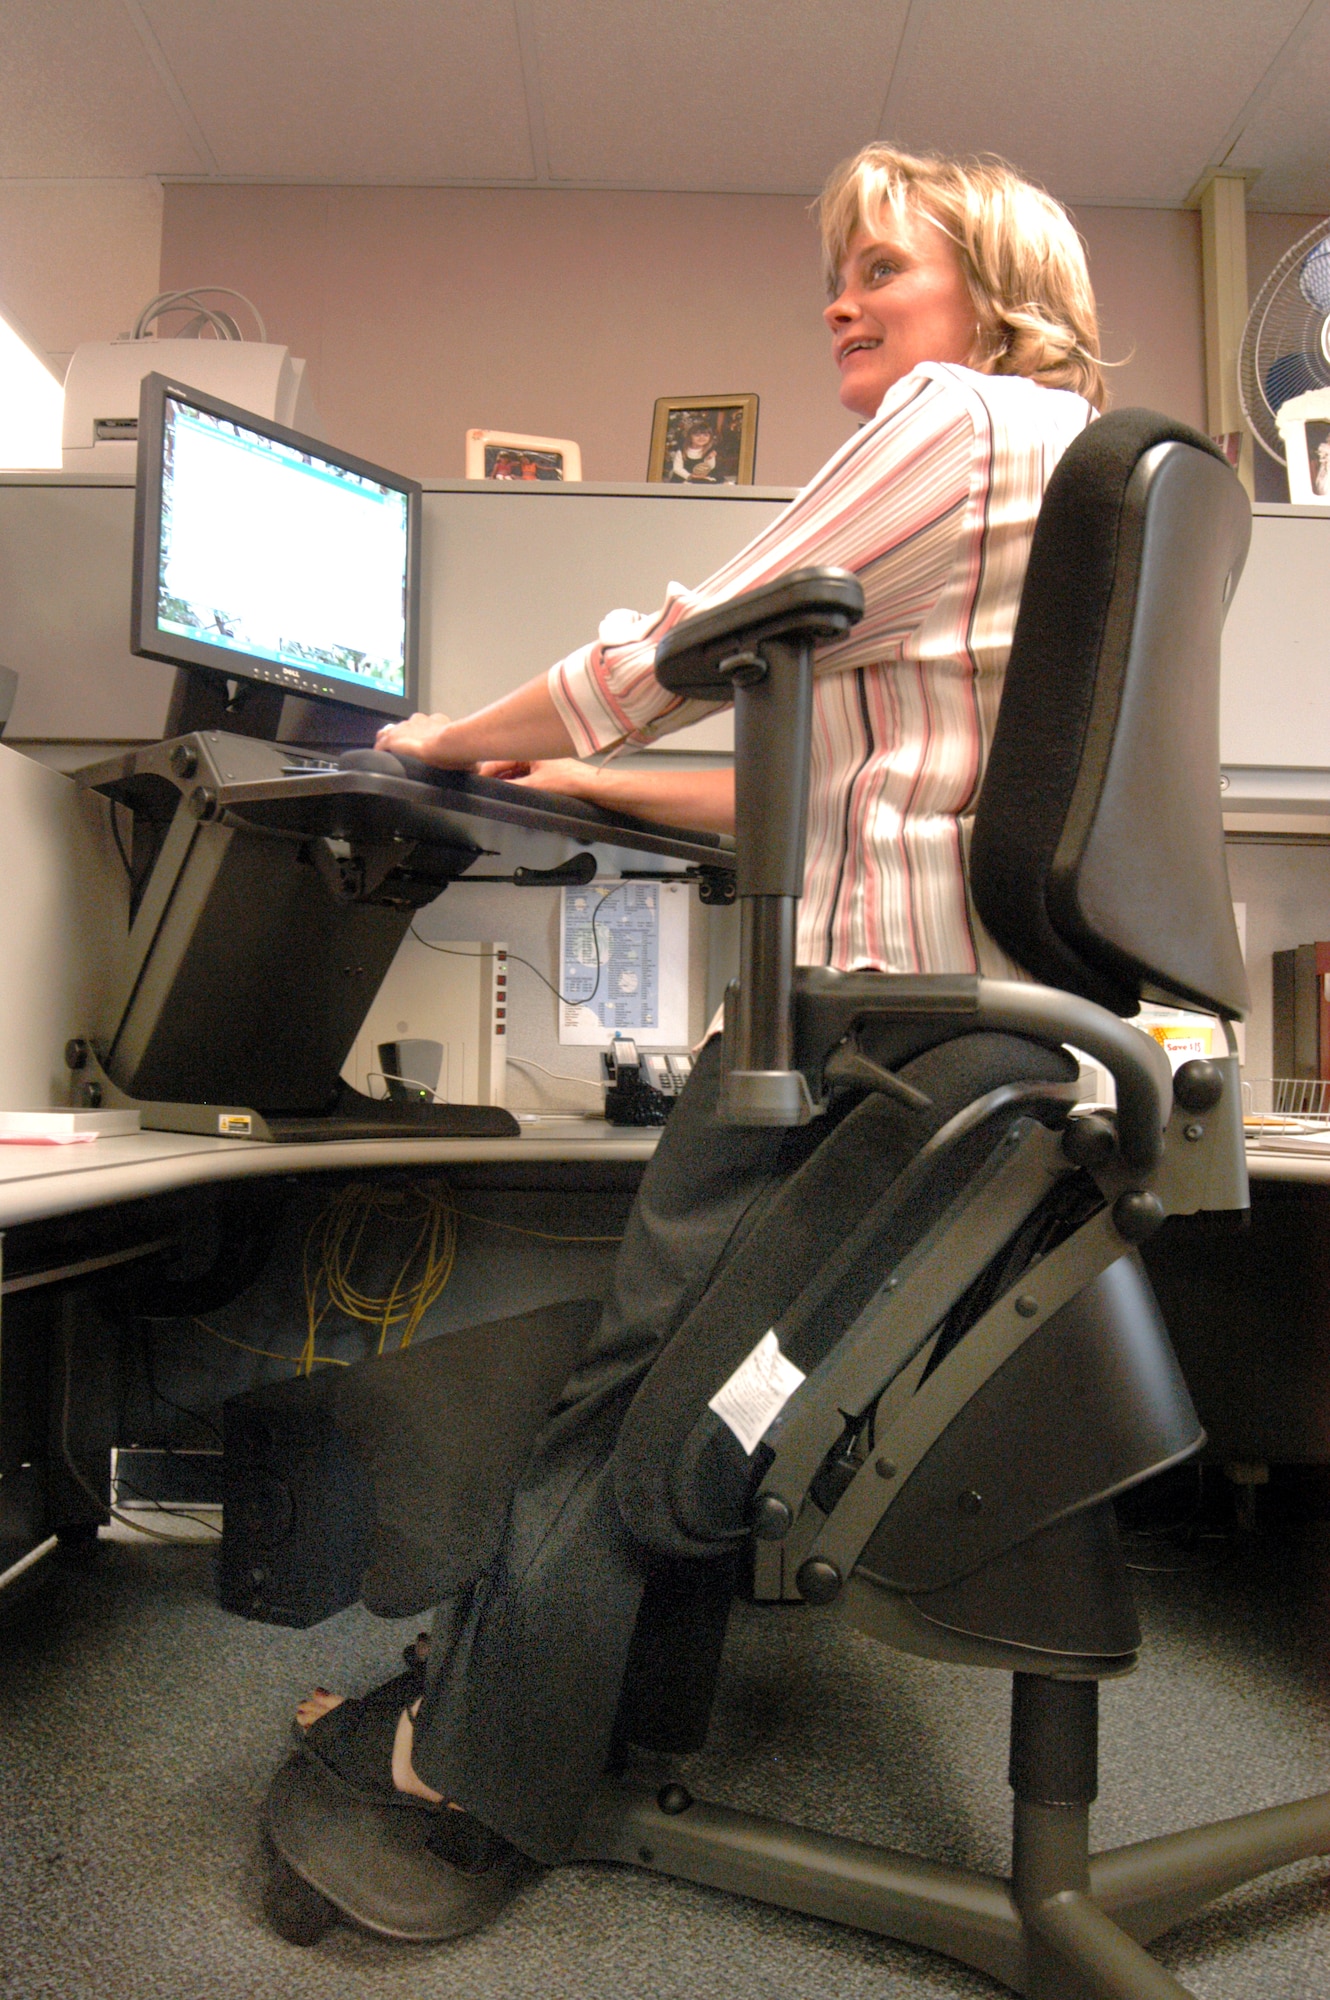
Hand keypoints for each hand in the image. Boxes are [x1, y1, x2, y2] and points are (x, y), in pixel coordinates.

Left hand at [376, 712, 469, 766]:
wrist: (448, 744)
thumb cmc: (461, 749)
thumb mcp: (468, 756)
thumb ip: (471, 762)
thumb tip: (478, 771)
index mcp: (438, 722)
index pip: (425, 724)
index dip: (423, 734)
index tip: (423, 744)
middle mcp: (420, 721)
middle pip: (407, 727)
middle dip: (405, 737)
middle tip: (405, 751)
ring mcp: (405, 728)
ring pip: (392, 732)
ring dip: (391, 742)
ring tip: (390, 754)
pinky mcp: (394, 738)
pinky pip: (382, 744)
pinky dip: (381, 751)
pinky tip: (381, 760)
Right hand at [476, 757, 604, 800]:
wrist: (592, 787)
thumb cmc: (569, 781)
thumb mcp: (535, 786)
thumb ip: (510, 787)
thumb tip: (491, 790)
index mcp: (529, 747)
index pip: (499, 759)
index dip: (485, 771)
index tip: (474, 780)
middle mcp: (533, 750)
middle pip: (505, 764)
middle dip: (494, 776)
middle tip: (480, 788)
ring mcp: (539, 760)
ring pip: (513, 771)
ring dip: (504, 780)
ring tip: (493, 791)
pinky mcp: (545, 770)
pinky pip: (523, 775)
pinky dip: (516, 782)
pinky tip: (510, 791)